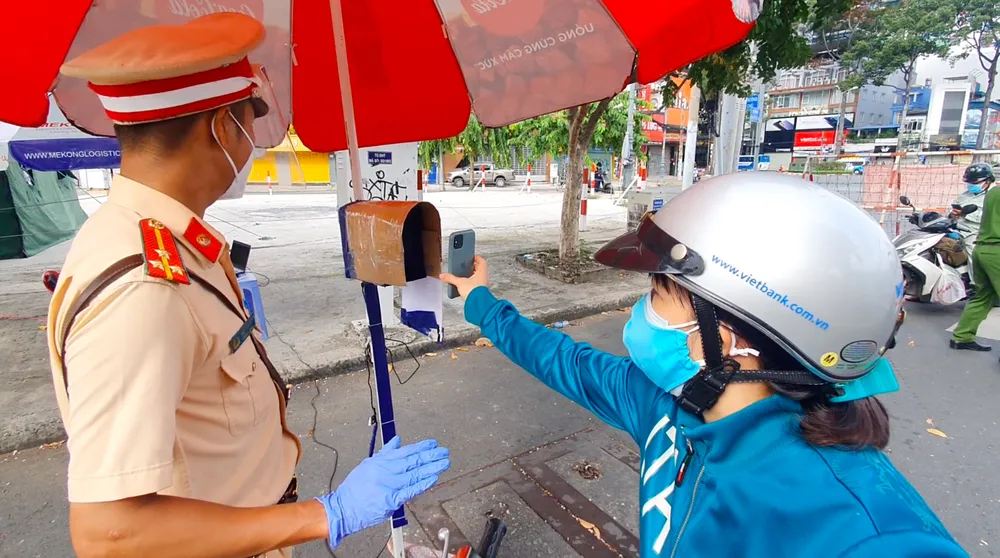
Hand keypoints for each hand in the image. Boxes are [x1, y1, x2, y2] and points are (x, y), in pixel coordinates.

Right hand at [316, 436, 449, 548]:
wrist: (344, 508)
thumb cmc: (355, 488)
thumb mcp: (368, 464)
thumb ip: (386, 453)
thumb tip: (398, 440)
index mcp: (381, 462)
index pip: (405, 452)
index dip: (421, 447)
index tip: (433, 444)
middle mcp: (386, 472)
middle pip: (413, 462)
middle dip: (430, 456)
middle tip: (444, 452)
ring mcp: (390, 486)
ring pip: (414, 475)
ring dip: (431, 469)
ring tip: (444, 463)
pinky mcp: (391, 500)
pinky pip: (410, 491)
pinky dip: (422, 484)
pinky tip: (433, 479)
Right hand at [439, 255, 487, 299]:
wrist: (477, 304)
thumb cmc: (474, 291)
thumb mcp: (460, 282)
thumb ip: (451, 278)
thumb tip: (444, 275)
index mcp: (482, 272)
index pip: (481, 261)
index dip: (477, 258)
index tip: (472, 257)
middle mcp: (483, 278)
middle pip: (478, 269)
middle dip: (471, 267)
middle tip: (465, 266)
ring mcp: (481, 285)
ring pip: (476, 277)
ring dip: (470, 276)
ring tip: (462, 276)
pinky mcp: (478, 292)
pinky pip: (474, 285)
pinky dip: (468, 284)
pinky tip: (463, 286)